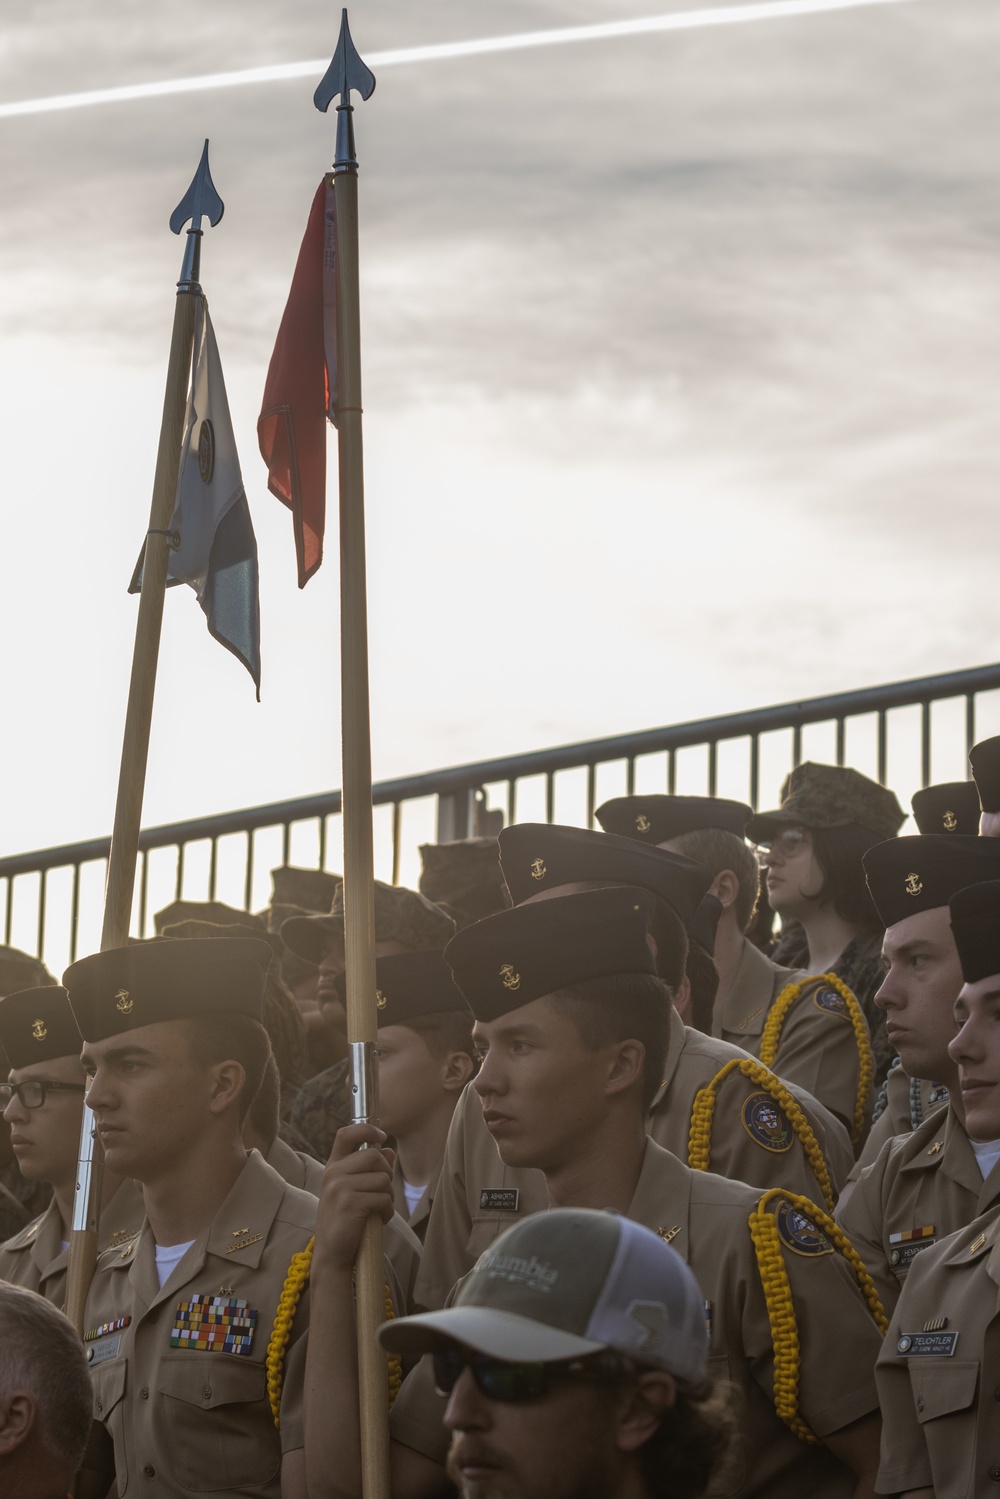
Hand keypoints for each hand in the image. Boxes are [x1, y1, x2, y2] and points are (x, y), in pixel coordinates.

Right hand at [312, 1123, 394, 1274]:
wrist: (332, 1253)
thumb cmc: (345, 1220)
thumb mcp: (352, 1191)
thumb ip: (369, 1169)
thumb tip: (389, 1150)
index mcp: (332, 1167)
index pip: (346, 1134)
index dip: (366, 1129)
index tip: (382, 1136)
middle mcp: (333, 1173)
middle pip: (374, 1156)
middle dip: (387, 1173)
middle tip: (384, 1192)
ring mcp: (340, 1188)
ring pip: (383, 1179)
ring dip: (389, 1196)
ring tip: (380, 1209)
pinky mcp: (350, 1204)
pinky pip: (383, 1198)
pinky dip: (388, 1211)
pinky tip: (379, 1220)